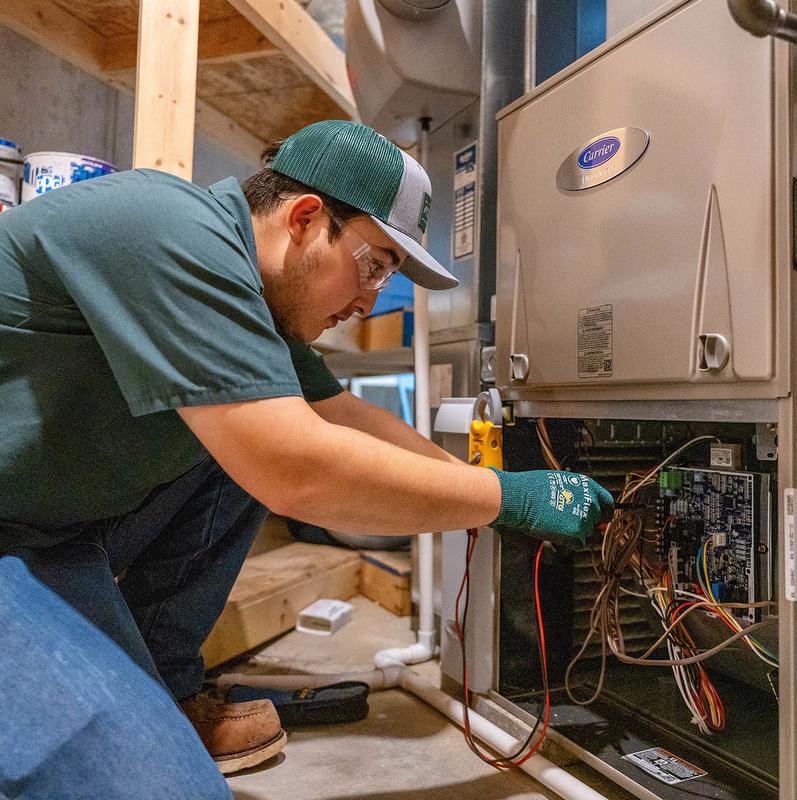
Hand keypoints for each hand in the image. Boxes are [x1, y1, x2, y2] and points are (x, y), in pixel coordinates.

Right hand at [488, 468, 613, 545]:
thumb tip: (587, 504)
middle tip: (566, 520)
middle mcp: (590, 502)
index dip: (602, 512)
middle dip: (584, 522)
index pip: (608, 503)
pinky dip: (567, 542)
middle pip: (597, 520)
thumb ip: (578, 493)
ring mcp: (584, 518)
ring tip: (555, 522)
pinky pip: (577, 543)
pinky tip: (554, 531)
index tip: (597, 517)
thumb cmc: (532, 487)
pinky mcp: (575, 533)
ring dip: (574, 532)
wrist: (518, 498)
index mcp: (588, 486)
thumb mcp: (560, 481)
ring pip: (586, 533)